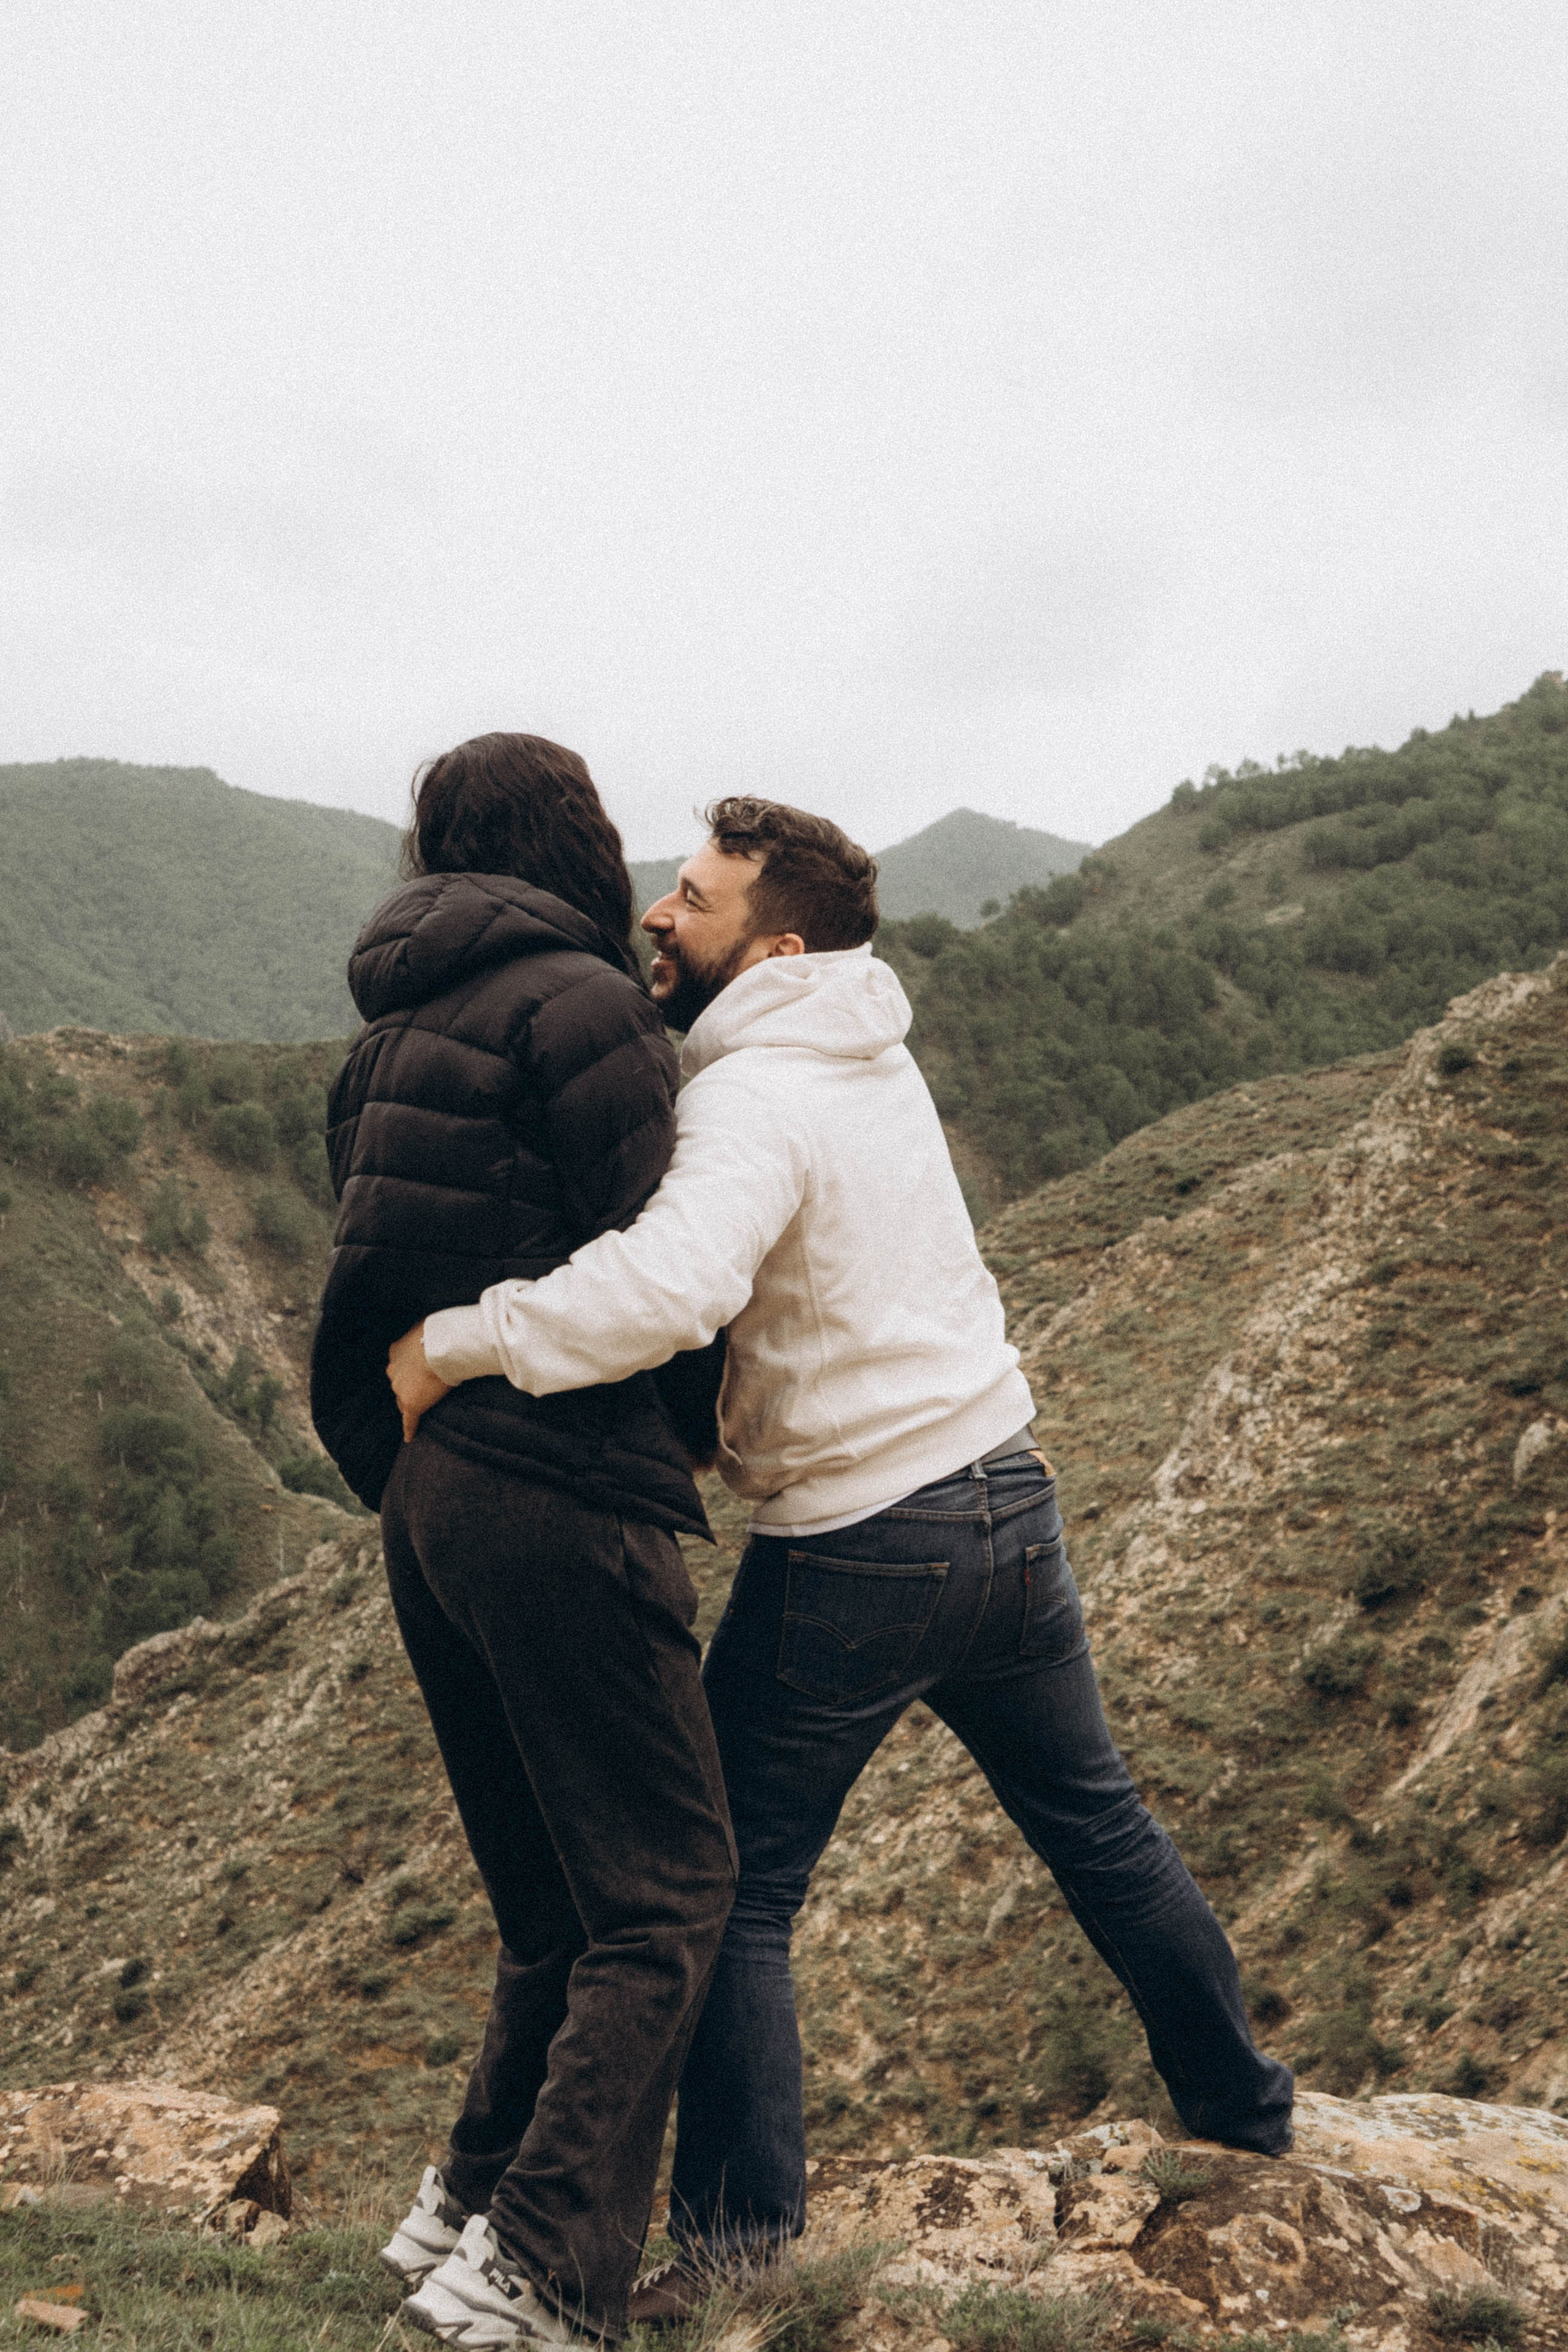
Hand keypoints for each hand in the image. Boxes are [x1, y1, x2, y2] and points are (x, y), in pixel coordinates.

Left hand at [387, 1321, 451, 1443]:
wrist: (441, 1347)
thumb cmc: (437, 1332)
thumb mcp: (424, 1327)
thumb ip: (422, 1334)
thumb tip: (430, 1331)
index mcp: (396, 1351)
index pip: (398, 1365)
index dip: (407, 1369)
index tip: (414, 1371)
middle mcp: (393, 1371)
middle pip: (398, 1384)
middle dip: (407, 1386)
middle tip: (422, 1387)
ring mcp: (401, 1389)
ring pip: (403, 1400)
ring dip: (411, 1402)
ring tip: (422, 1406)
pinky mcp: (412, 1404)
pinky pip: (409, 1420)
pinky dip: (409, 1428)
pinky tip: (409, 1436)